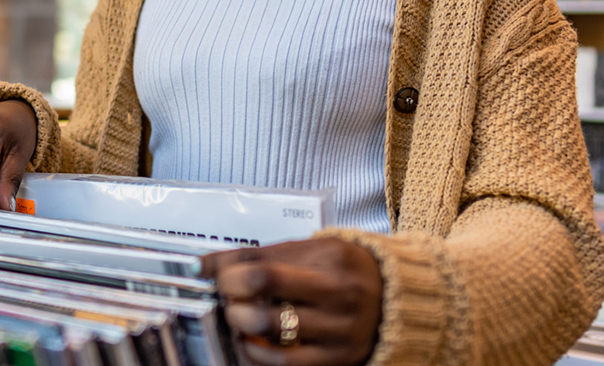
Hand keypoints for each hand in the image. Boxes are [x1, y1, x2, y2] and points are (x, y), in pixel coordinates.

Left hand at [202, 238, 381, 365]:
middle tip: (226, 296)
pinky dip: (258, 354)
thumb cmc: (345, 269)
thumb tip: (207, 263)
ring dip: (241, 324)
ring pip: (272, 331)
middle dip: (231, 297)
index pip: (262, 265)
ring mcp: (340, 329)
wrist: (396, 298)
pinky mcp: (338, 359)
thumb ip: (262, 255)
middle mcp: (339, 292)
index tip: (211, 273)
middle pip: (265, 294)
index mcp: (331, 256)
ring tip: (238, 317)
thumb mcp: (311, 249)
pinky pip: (286, 364)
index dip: (226, 272)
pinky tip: (252, 342)